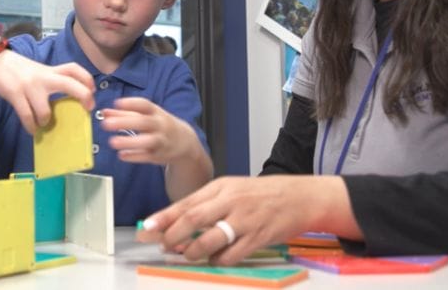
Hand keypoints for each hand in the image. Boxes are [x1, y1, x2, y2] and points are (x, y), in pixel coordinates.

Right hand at [0, 51, 94, 133]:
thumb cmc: (19, 70)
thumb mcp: (39, 71)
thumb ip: (51, 81)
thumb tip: (67, 100)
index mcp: (49, 70)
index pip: (73, 68)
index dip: (86, 78)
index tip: (93, 89)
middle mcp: (43, 77)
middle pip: (69, 83)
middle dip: (83, 96)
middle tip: (87, 108)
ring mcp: (29, 86)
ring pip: (45, 111)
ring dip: (45, 121)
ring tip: (42, 123)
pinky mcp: (15, 94)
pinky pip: (26, 116)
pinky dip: (31, 126)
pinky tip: (32, 129)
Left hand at [102, 98, 198, 164]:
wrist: (185, 142)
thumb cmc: (160, 125)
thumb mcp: (147, 116)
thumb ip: (125, 113)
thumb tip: (105, 112)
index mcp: (156, 112)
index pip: (145, 105)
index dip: (131, 103)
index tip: (116, 103)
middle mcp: (160, 125)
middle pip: (144, 122)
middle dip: (125, 122)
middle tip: (106, 124)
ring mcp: (161, 141)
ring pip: (148, 141)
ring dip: (130, 142)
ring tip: (112, 141)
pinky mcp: (159, 155)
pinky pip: (147, 156)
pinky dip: (135, 156)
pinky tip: (122, 155)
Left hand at [136, 175, 355, 264]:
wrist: (300, 196)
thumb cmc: (260, 194)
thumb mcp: (232, 189)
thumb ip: (206, 204)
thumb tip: (177, 222)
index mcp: (220, 187)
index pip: (186, 203)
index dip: (164, 218)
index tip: (147, 228)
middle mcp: (230, 201)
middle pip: (193, 220)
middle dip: (173, 235)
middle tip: (163, 246)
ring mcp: (244, 220)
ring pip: (209, 240)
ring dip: (193, 251)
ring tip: (187, 254)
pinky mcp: (258, 238)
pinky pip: (231, 255)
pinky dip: (218, 260)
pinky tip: (215, 259)